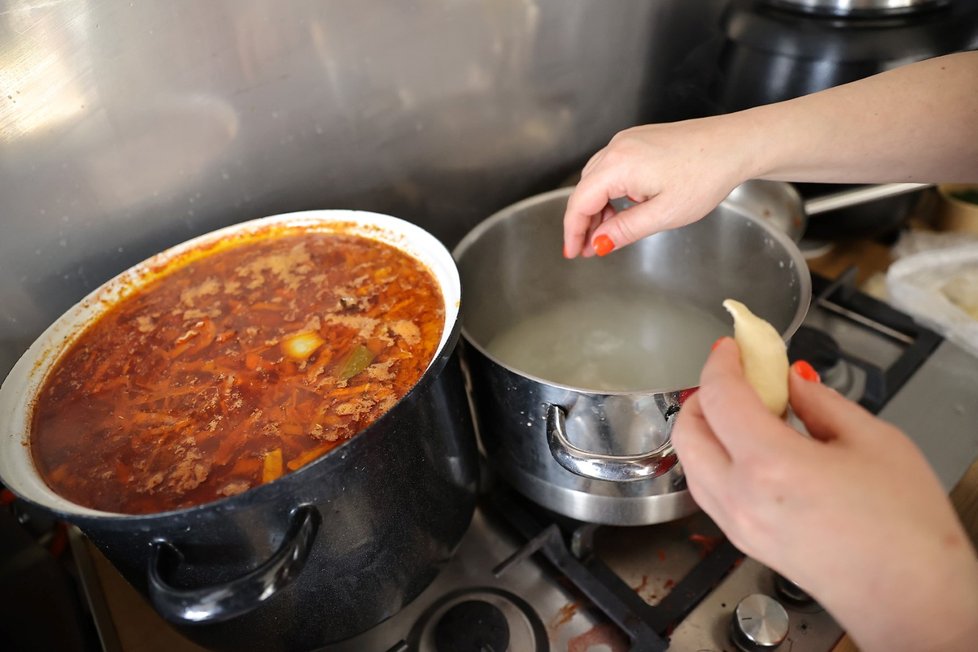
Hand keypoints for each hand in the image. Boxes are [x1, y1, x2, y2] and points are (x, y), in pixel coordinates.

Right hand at [562, 116, 754, 257]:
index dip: (573, 231)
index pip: (580, 202)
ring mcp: (627, 141)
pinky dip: (610, 192)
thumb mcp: (664, 214)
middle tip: (590, 250)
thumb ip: (625, 230)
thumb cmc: (707, 175)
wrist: (736, 145)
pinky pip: (612, 169)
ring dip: (598, 208)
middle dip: (584, 222)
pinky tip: (625, 208)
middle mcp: (617, 147)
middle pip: (585, 189)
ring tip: (609, 233)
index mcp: (619, 165)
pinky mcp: (639, 140)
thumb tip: (598, 244)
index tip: (572, 253)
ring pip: (597, 179)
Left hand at [671, 338, 977, 651]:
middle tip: (736, 379)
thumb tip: (790, 380)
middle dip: (703, 396)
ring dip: (705, 430)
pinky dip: (714, 461)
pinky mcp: (744, 543)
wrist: (913, 600)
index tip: (730, 347)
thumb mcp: (873, 441)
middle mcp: (739, 496)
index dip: (720, 363)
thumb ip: (820, 402)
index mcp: (768, 464)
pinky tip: (751, 450)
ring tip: (746, 413)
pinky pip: (708, 491)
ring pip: (690, 464)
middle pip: (687, 431)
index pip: (719, 396)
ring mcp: (736, 525)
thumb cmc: (906, 527)